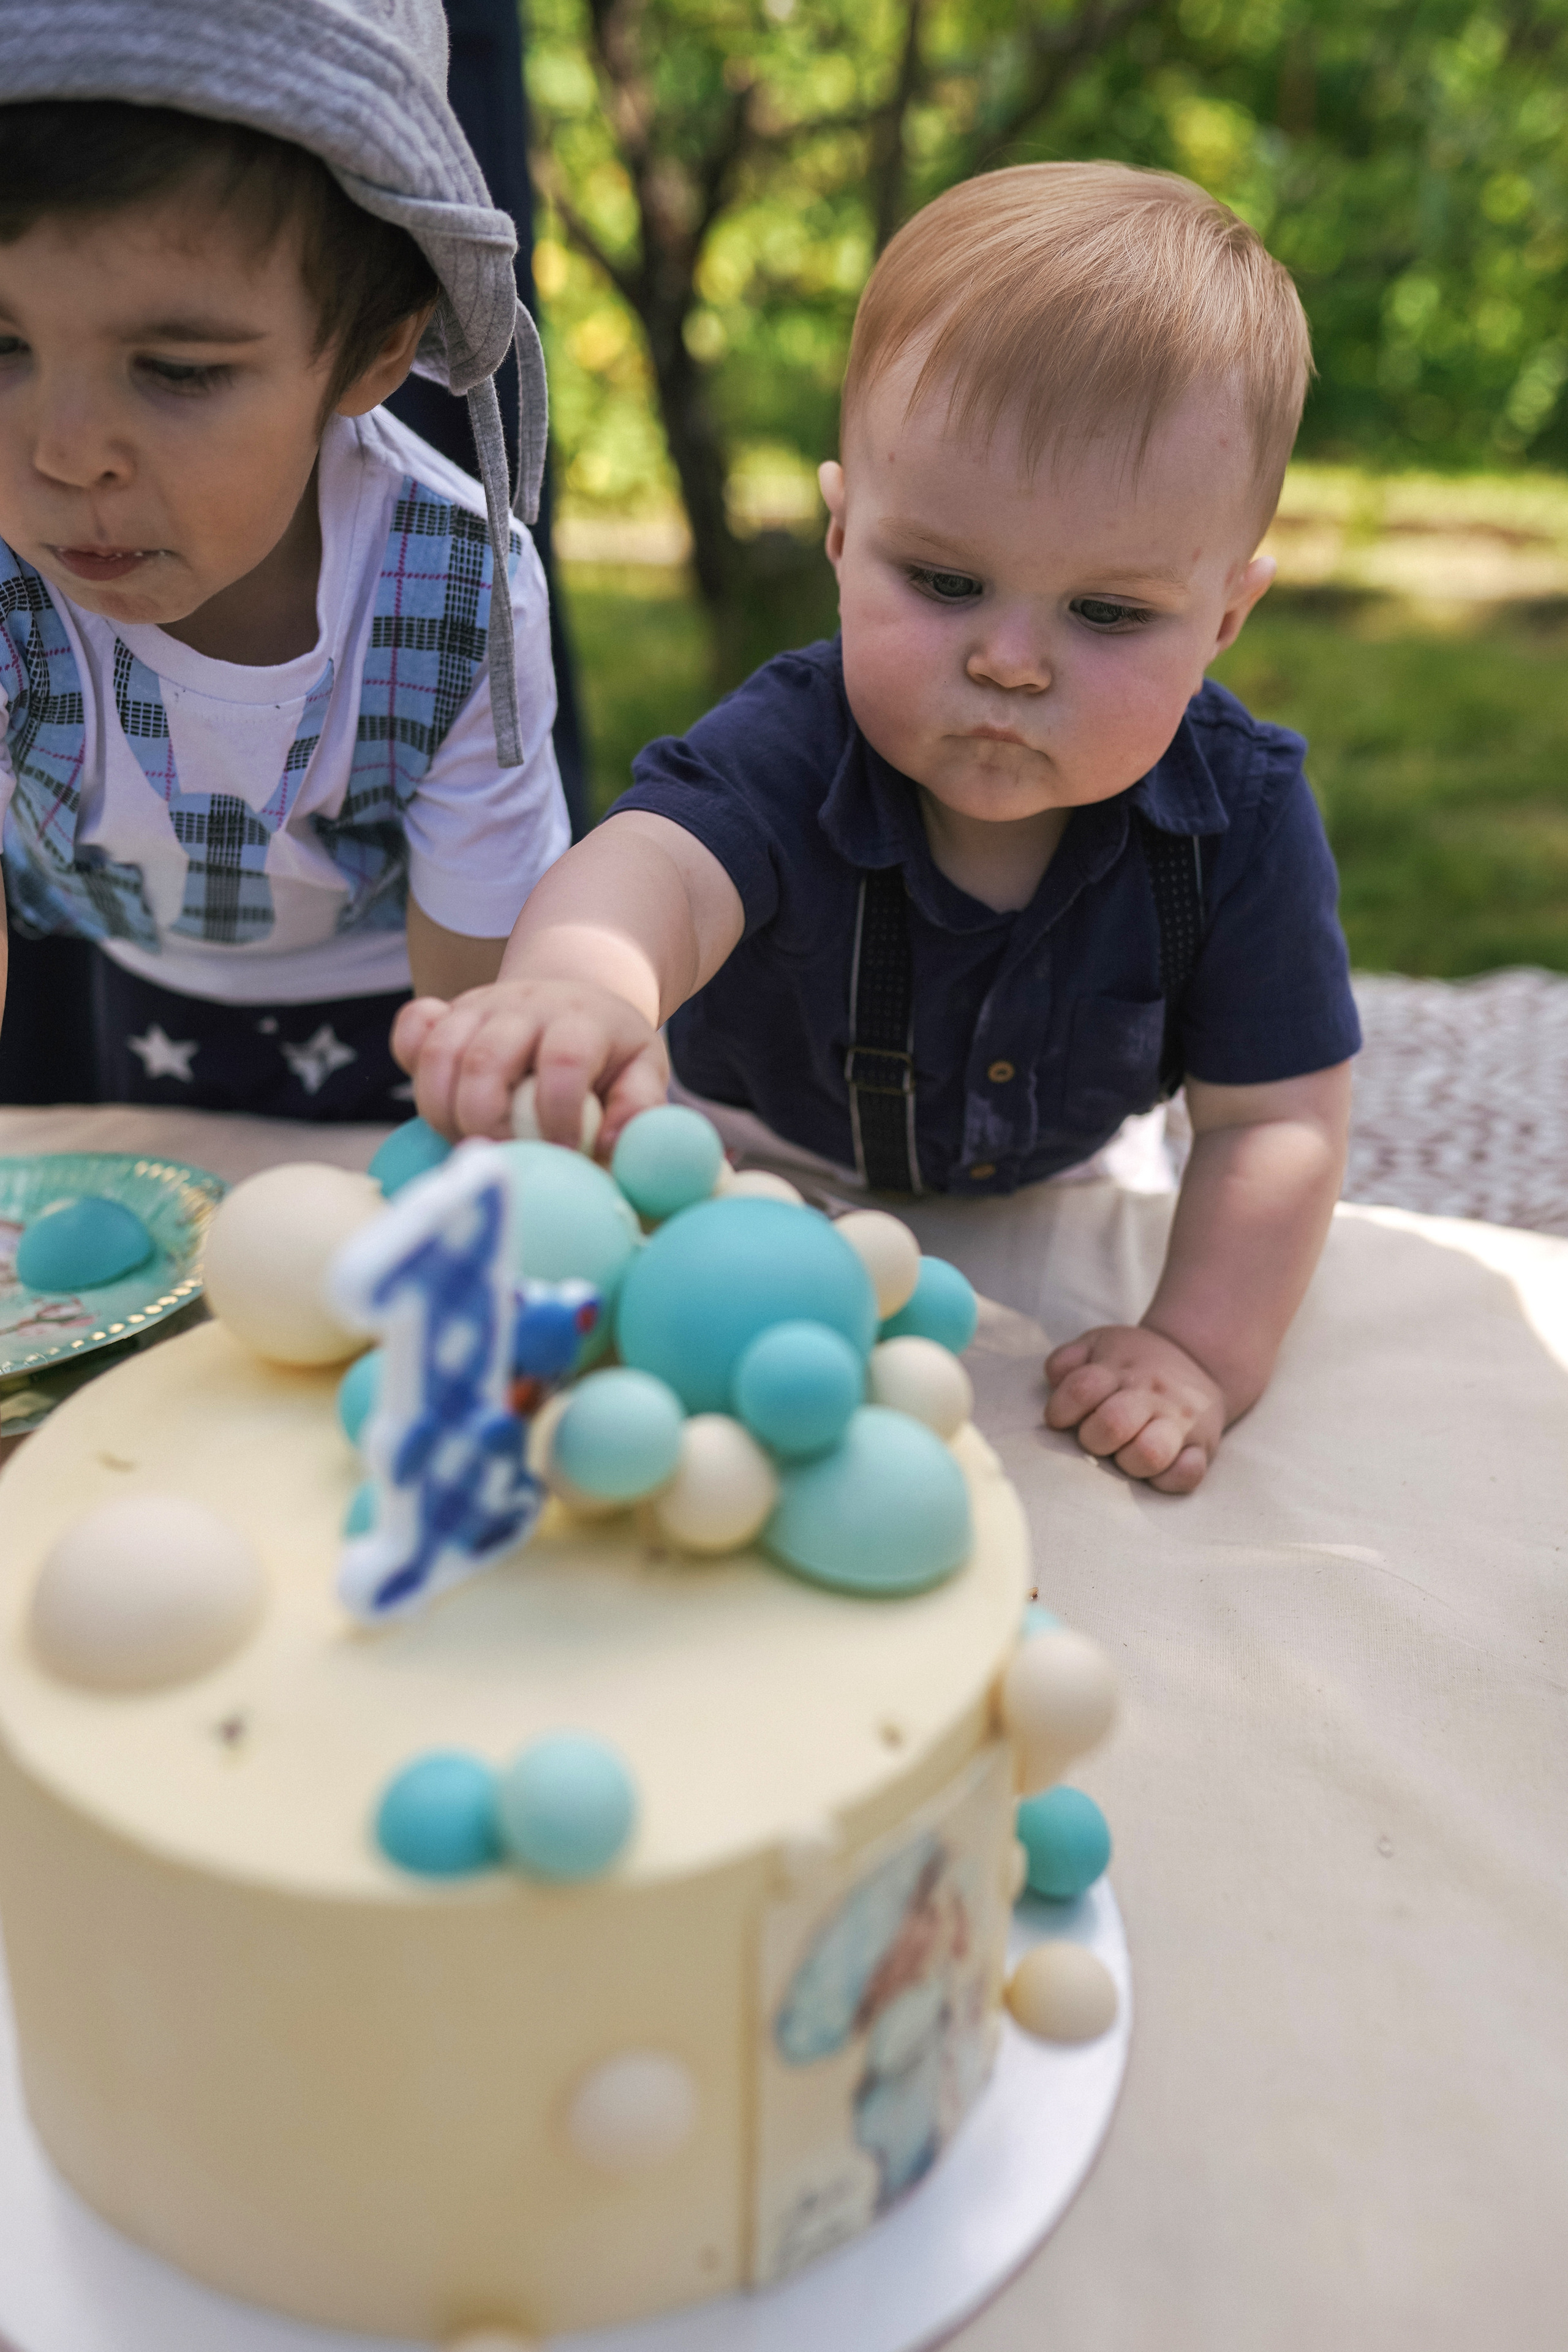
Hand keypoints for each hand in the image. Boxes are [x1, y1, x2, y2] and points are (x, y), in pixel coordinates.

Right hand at [392, 977, 669, 1147]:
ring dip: (443, 1112)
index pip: (563, 1060)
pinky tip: (437, 1099)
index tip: (560, 1153)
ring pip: (439, 1053)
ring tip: (468, 1144)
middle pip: (486, 1059)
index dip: (557, 1113)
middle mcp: (525, 1005)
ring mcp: (479, 1006)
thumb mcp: (642, 1071)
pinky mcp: (447, 1014)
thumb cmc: (609, 1052)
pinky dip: (410, 1064)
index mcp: (581, 1020)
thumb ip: (638, 1109)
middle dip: (487, 1122)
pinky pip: (411, 1030)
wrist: (576, 997)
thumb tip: (610, 1147)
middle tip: (503, 1157)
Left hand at [1043, 1324, 1225, 1493]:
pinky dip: (1170, 1477)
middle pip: (1113, 1423)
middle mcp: (1151, 1394)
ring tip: (1126, 1454)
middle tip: (1095, 1437)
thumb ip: (1067, 1359)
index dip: (1061, 1409)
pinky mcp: (1202, 1447)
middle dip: (1092, 1438)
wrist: (1199, 1358)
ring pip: (1150, 1453)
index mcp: (1120, 1369)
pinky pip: (1187, 1474)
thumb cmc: (1134, 1363)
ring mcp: (1179, 1420)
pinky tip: (1160, 1468)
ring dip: (1129, 1461)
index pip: (1081, 1389)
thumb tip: (1055, 1378)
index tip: (1060, 1418)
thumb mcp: (1099, 1345)